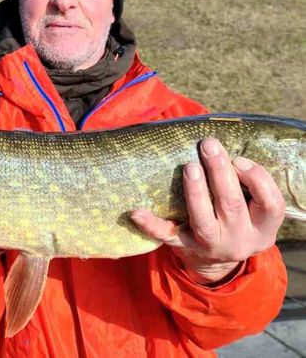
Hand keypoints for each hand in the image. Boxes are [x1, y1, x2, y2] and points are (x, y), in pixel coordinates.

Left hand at [131, 137, 284, 284]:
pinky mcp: (184, 246)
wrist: (217, 260)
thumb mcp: (253, 209)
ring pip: (203, 220)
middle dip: (220, 173)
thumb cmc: (237, 219)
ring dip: (196, 192)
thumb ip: (246, 185)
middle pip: (232, 205)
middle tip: (209, 146)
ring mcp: (210, 245)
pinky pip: (166, 235)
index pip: (271, 204)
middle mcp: (239, 239)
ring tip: (189, 167)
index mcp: (262, 228)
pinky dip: (151, 224)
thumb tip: (222, 147)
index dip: (257, 179)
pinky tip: (137, 212)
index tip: (238, 159)